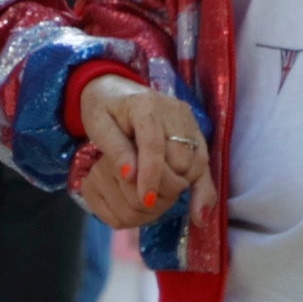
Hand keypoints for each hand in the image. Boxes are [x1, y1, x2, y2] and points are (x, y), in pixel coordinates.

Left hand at [71, 82, 212, 229]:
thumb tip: (131, 177)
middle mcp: (173, 111)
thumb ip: (115, 150)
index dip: (151, 174)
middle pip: (181, 157)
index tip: (145, 200)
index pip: (154, 144)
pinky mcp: (195, 129)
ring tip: (159, 190)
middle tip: (145, 195)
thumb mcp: (97, 126)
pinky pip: (204, 162)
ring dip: (180, 183)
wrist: (114, 88)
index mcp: (145, 106)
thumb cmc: (102, 108)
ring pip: (196, 163)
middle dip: (166, 182)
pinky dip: (200, 187)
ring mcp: (188, 120)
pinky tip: (199, 213)